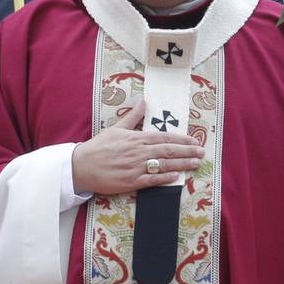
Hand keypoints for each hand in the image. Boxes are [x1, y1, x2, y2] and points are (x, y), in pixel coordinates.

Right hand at [71, 101, 203, 195]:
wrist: (81, 166)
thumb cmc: (99, 146)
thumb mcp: (116, 128)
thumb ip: (132, 116)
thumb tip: (143, 101)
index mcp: (136, 138)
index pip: (164, 137)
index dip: (181, 139)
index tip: (194, 140)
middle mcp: (138, 152)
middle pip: (168, 150)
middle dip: (187, 151)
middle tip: (201, 152)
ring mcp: (135, 167)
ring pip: (163, 165)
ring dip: (181, 164)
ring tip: (195, 163)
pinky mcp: (131, 182)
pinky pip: (151, 180)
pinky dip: (164, 178)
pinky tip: (176, 177)